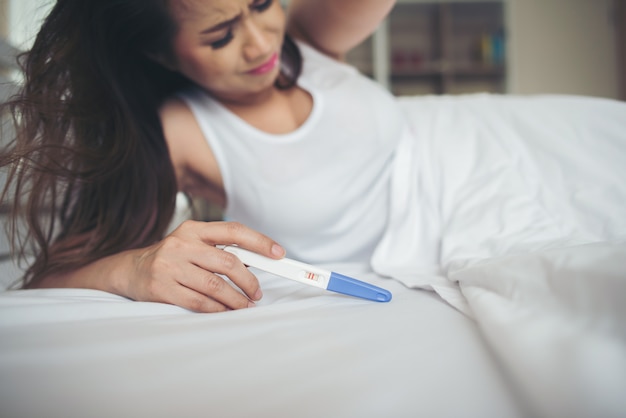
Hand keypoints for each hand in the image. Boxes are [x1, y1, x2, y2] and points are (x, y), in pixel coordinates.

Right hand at [126, 221, 284, 312]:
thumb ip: (220, 249)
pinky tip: (225, 310)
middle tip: (257, 293)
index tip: (278, 253)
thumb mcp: (193, 244)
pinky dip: (218, 309)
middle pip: (228, 262)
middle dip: (249, 281)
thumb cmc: (172, 258)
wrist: (130, 270)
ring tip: (245, 305)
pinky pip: (199, 302)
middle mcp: (181, 244)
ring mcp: (170, 266)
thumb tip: (256, 261)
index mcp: (193, 229)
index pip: (234, 230)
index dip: (260, 241)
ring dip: (236, 300)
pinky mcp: (161, 288)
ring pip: (215, 286)